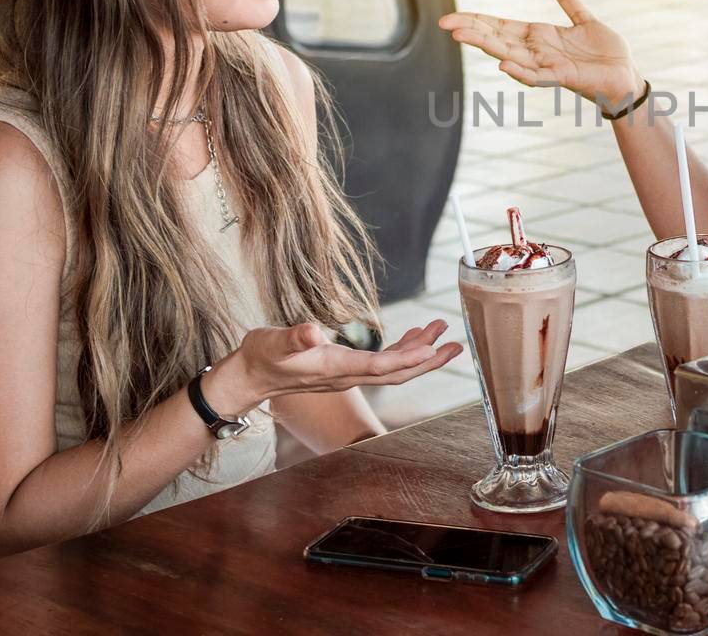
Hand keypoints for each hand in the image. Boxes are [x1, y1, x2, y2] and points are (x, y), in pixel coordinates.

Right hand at [205, 320, 461, 413]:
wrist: (250, 375)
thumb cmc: (262, 356)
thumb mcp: (273, 343)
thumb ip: (293, 338)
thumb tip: (311, 333)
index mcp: (336, 368)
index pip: (380, 366)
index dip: (407, 358)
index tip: (433, 348)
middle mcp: (348, 375)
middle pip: (397, 372)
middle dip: (429, 360)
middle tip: (457, 344)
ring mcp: (349, 374)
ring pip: (394, 368)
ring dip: (420, 352)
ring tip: (442, 331)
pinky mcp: (345, 368)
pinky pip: (383, 363)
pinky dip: (402, 351)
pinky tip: (414, 337)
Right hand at [437, 0, 640, 103]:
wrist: (626, 75)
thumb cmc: (605, 53)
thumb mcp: (583, 19)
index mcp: (538, 36)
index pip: (500, 26)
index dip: (476, 21)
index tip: (450, 18)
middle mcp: (537, 52)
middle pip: (497, 39)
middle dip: (472, 31)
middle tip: (445, 24)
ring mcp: (548, 65)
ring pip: (510, 56)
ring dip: (487, 47)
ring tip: (462, 37)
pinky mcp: (564, 77)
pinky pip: (538, 76)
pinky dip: (521, 71)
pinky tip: (504, 64)